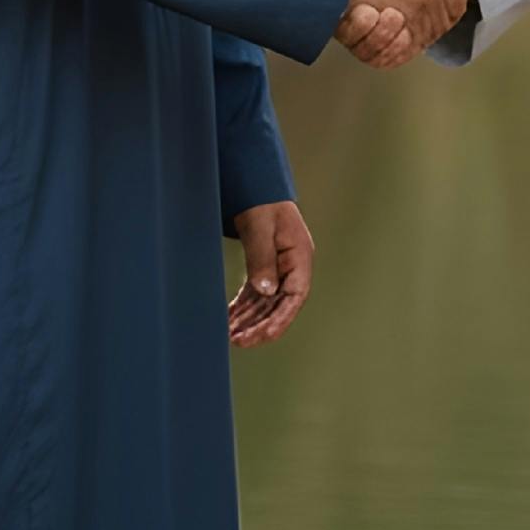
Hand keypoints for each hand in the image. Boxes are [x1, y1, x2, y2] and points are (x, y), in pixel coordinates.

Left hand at [227, 200, 312, 347]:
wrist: (255, 188)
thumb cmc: (262, 203)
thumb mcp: (260, 228)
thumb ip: (262, 259)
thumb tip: (266, 291)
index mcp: (300, 258)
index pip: (294, 296)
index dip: (281, 319)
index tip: (263, 335)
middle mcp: (292, 268)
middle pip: (279, 305)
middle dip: (259, 325)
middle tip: (237, 340)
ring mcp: (279, 270)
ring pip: (265, 304)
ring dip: (249, 320)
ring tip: (229, 335)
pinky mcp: (264, 270)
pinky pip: (255, 295)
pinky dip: (243, 308)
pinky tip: (229, 320)